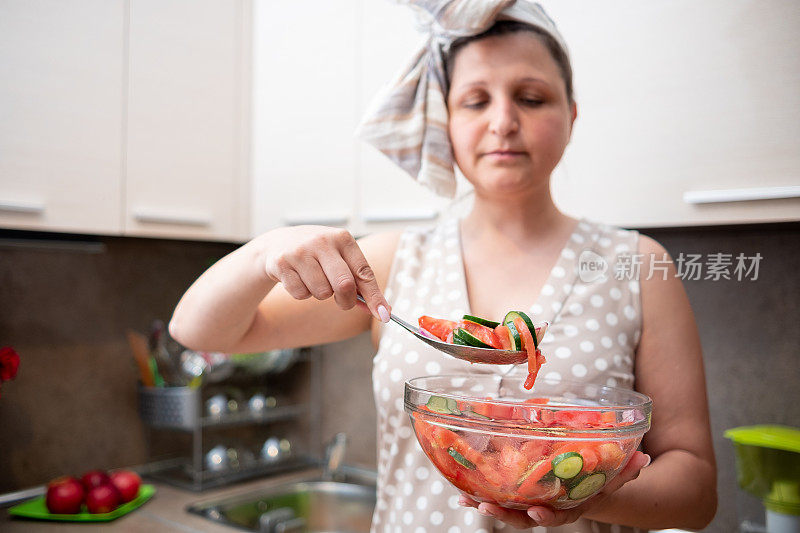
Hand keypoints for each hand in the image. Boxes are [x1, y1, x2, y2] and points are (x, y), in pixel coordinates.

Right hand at [262, 225, 390, 321]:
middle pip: (344, 285)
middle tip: (344, 302)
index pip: (364, 272)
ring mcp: (301, 251)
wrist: (278, 243)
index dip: (375, 296)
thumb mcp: (339, 258)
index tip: (384, 315)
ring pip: (321, 293)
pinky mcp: (282, 263)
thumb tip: (380, 310)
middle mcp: (322, 241)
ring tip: (314, 280)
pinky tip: (298, 278)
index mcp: (343, 239)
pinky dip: (302, 293)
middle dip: (347, 301)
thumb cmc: (318, 254)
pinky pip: (301, 294)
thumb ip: (358, 281)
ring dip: (321, 294)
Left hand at [458, 451, 650, 527]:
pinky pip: (497, 496)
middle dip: (504, 514)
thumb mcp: (614, 477)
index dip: (545, 515)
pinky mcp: (517, 494)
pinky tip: (461, 493)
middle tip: (486, 507)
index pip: (557, 515)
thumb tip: (643, 458)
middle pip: (523, 516)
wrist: (586, 487)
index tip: (534, 512)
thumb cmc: (599, 482)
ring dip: (486, 505)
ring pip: (506, 508)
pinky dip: (479, 495)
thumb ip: (626, 470)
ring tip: (467, 500)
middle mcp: (547, 507)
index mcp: (569, 506)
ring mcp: (530, 502)